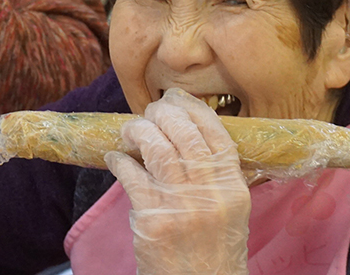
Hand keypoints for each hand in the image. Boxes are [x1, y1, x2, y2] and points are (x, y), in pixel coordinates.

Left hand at [104, 89, 250, 274]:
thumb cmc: (213, 252)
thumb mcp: (230, 212)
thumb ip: (216, 175)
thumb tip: (187, 133)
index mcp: (233, 188)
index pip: (214, 132)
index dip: (192, 108)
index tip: (175, 97)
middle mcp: (211, 193)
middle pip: (183, 132)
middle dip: (161, 113)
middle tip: (149, 113)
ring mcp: (181, 205)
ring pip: (157, 147)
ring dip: (138, 131)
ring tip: (130, 133)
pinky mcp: (153, 220)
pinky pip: (131, 175)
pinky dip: (119, 161)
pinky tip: (115, 159)